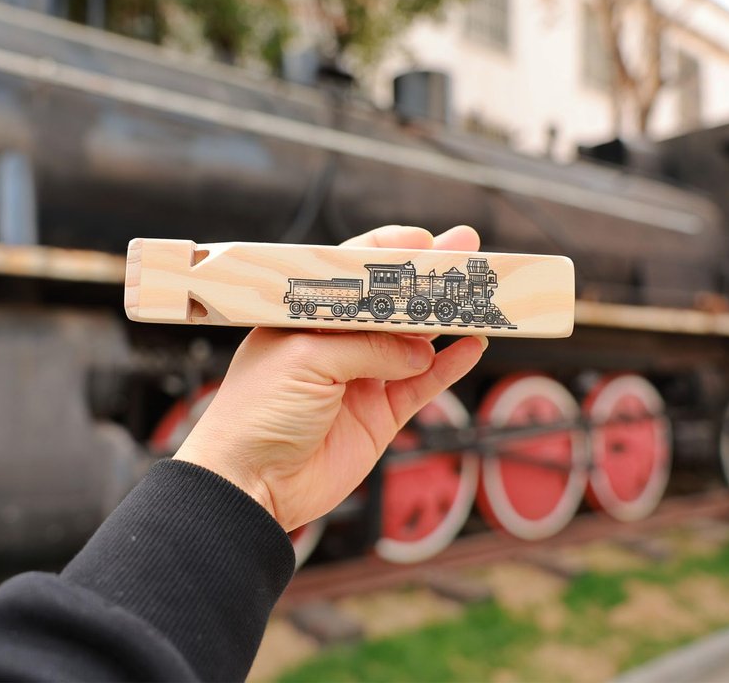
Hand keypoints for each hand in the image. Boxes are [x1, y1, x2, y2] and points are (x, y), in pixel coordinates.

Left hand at [173, 225, 487, 531]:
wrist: (249, 486)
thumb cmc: (255, 414)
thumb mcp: (305, 360)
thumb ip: (366, 348)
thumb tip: (418, 348)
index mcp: (308, 317)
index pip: (353, 273)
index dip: (389, 254)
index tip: (425, 242)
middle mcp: (337, 342)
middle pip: (392, 303)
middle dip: (428, 278)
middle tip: (466, 252)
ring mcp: (362, 378)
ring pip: (414, 341)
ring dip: (447, 319)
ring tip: (479, 296)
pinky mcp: (380, 415)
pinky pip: (423, 384)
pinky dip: (450, 366)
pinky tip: (472, 347)